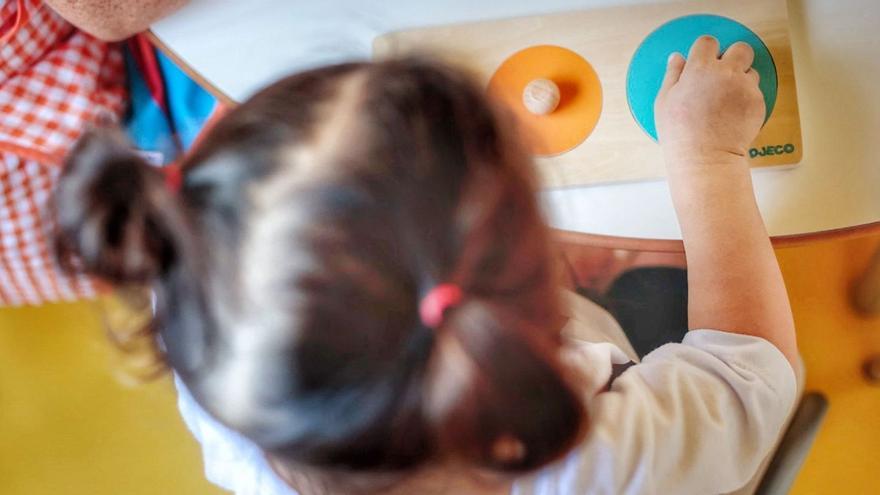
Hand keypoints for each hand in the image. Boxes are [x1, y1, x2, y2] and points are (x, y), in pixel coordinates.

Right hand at [655, 36, 764, 166]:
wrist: (705, 158)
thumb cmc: (680, 133)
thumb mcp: (665, 101)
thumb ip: (673, 74)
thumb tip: (677, 58)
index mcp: (700, 69)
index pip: (708, 42)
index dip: (705, 51)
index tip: (703, 62)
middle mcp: (726, 73)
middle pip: (740, 49)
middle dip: (734, 57)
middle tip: (724, 74)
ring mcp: (745, 87)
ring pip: (750, 71)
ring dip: (742, 80)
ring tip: (726, 100)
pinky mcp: (757, 102)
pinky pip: (755, 92)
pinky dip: (746, 99)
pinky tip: (732, 114)